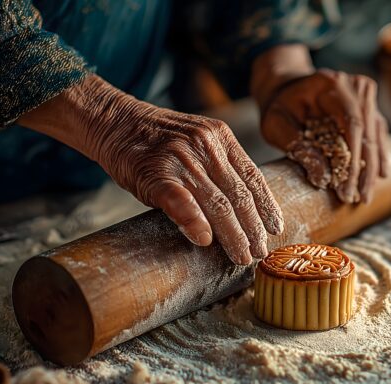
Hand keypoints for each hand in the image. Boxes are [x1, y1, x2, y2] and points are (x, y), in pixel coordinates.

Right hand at [19, 75, 282, 264]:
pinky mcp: (157, 173)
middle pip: (239, 194)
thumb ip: (219, 167)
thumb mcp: (197, 141)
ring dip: (233, 235)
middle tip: (260, 252)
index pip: (253, 176)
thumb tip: (241, 208)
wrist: (114, 121)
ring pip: (217, 203)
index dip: (267, 205)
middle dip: (253, 228)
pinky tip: (204, 240)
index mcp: (221, 138)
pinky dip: (194, 221)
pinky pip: (181, 201)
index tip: (276, 228)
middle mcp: (207, 145)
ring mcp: (182, 158)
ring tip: (242, 256)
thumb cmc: (157, 141)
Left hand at [252, 46, 388, 203]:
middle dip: (365, 169)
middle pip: (368, 132)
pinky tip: (378, 178)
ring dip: (372, 168)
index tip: (348, 186)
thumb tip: (322, 179)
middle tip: (361, 198)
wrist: (286, 89)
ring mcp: (365, 96)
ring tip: (366, 195)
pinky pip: (377, 135)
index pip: (352, 123)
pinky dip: (376, 157)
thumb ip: (298, 147)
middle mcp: (355, 86)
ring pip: (375, 136)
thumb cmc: (280, 107)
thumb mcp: (277, 125)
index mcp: (332, 84)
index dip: (353, 158)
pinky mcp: (369, 109)